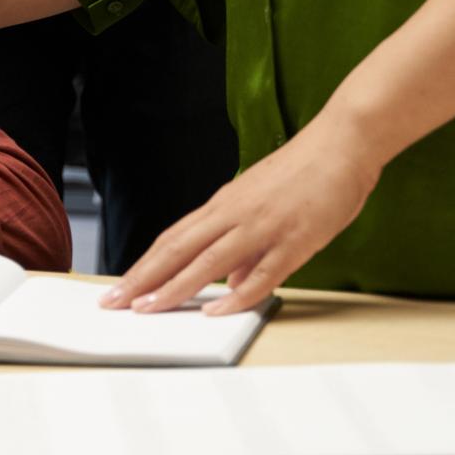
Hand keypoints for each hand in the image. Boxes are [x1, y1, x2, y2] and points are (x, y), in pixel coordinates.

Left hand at [101, 121, 381, 316]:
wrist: (342, 143)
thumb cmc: (305, 173)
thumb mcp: (263, 206)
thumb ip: (245, 248)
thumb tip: (232, 283)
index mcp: (224, 204)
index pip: (173, 239)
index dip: (145, 264)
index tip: (122, 287)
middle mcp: (234, 213)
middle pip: (178, 249)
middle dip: (143, 278)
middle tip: (113, 302)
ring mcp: (262, 226)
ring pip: (208, 261)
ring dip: (175, 287)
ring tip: (147, 309)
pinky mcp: (294, 238)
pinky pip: (262, 273)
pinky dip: (237, 295)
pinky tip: (216, 310)